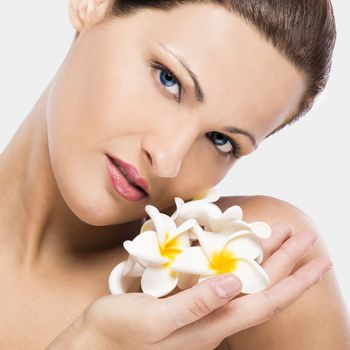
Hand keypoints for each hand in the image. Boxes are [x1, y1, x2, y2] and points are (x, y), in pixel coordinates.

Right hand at [49, 224, 330, 349]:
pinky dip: (236, 260)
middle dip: (285, 262)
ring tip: (278, 236)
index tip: (318, 260)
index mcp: (210, 326)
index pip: (265, 302)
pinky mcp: (186, 301)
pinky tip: (238, 249)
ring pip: (243, 281)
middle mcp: (212, 319)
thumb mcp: (154, 321)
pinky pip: (221, 278)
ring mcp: (200, 311)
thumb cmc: (119, 334)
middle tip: (301, 234)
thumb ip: (195, 305)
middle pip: (259, 288)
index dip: (295, 282)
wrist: (95, 344)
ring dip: (263, 258)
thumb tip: (234, 283)